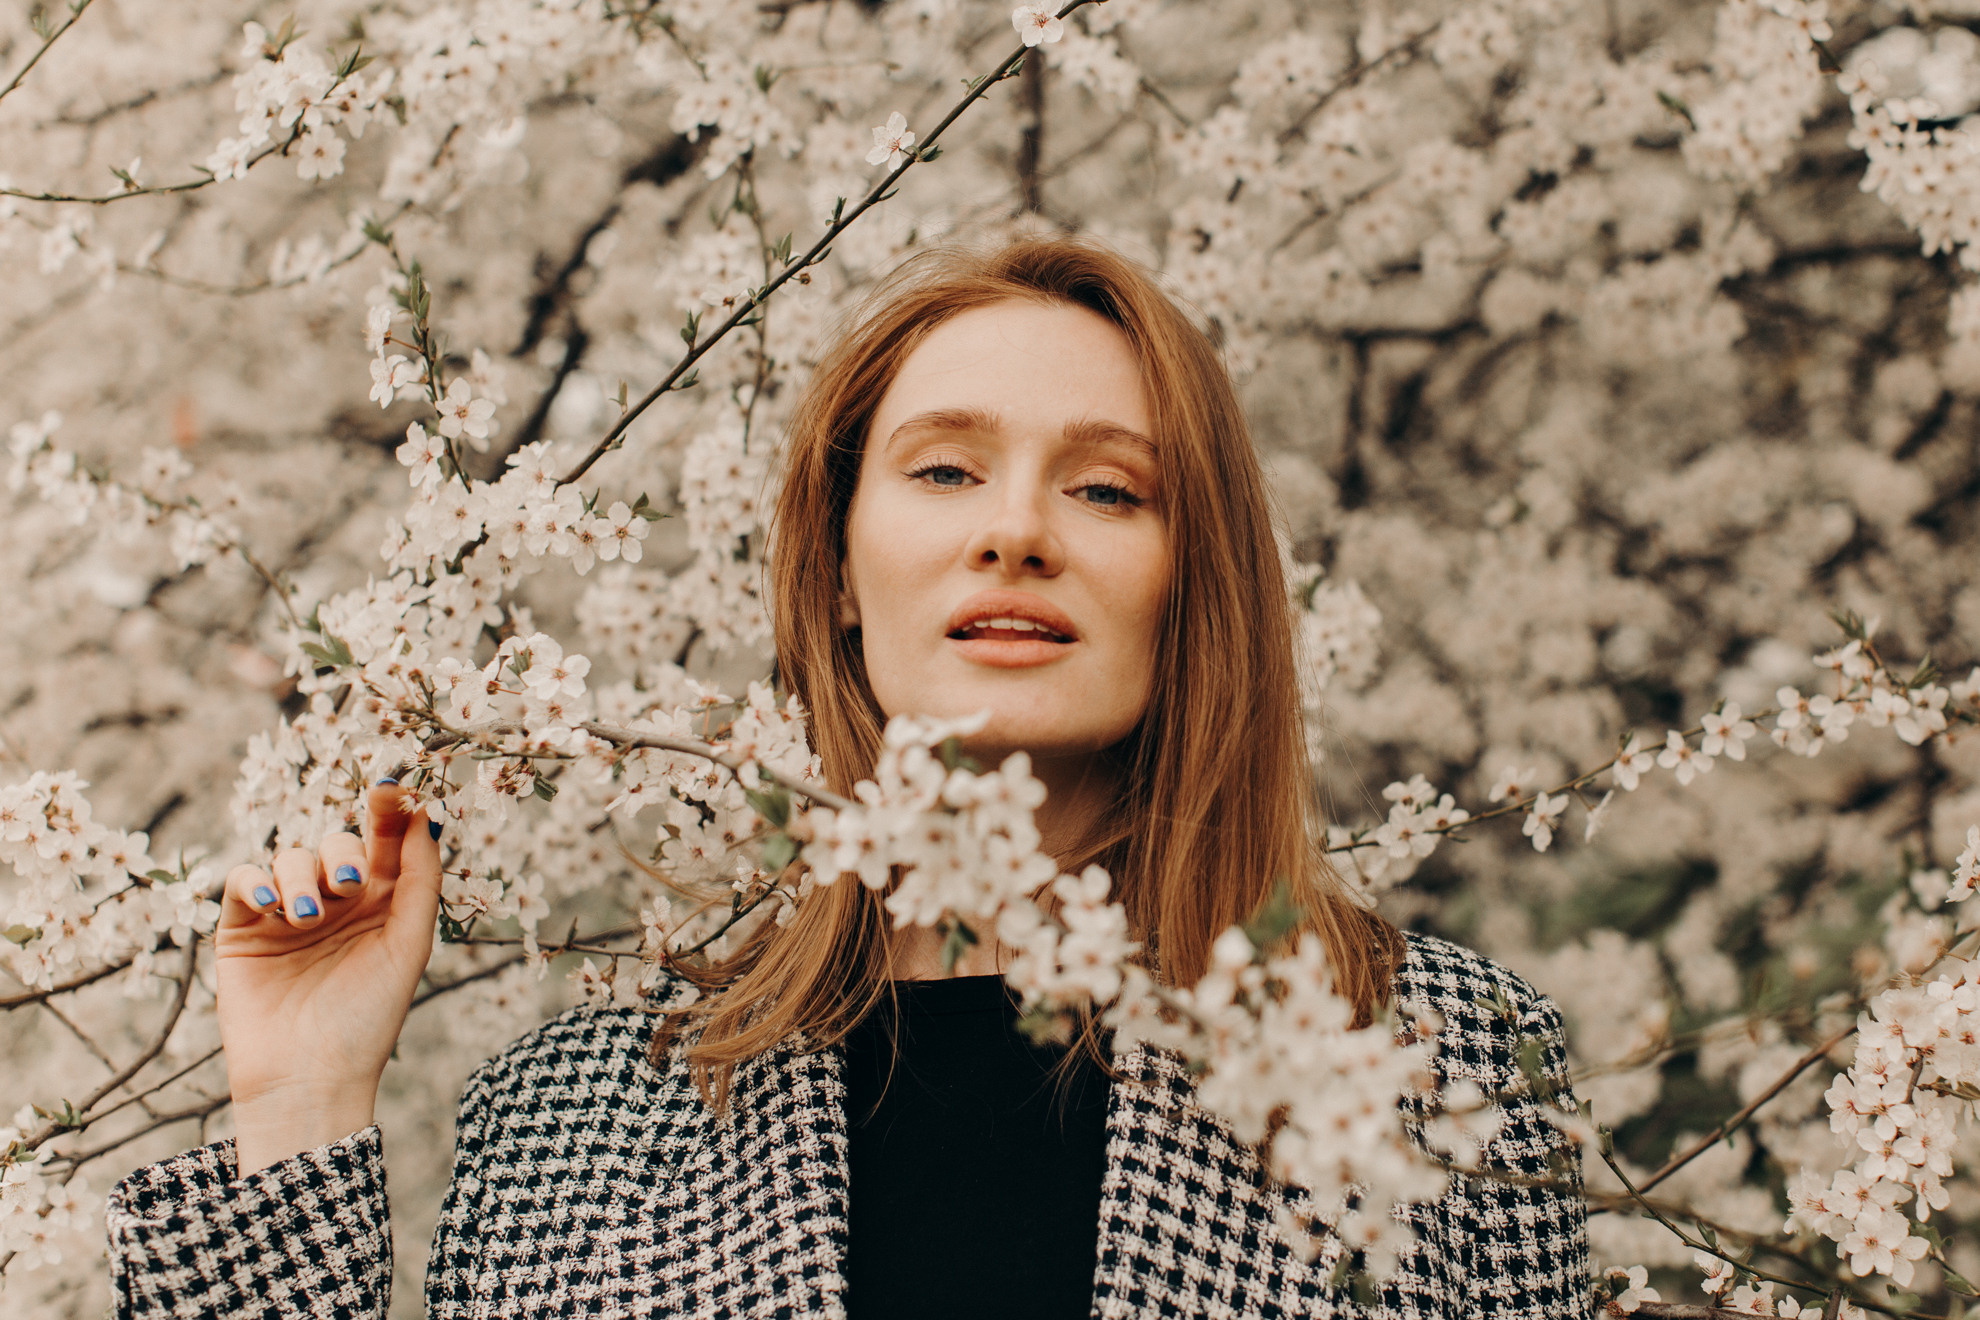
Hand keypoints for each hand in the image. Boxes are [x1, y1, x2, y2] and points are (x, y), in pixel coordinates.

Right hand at [216, 783, 443, 1174]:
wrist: (309, 1078)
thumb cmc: (368, 1017)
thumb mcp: (409, 943)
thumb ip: (420, 877)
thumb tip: (426, 813)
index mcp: (383, 903)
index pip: (386, 842)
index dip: (389, 811)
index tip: (390, 788)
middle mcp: (337, 902)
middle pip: (337, 843)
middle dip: (343, 854)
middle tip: (349, 886)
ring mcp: (288, 912)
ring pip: (290, 856)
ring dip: (301, 875)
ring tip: (308, 916)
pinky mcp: (243, 929)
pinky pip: (244, 880)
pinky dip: (257, 881)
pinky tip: (273, 907)